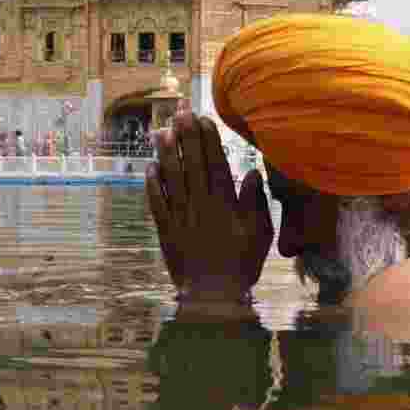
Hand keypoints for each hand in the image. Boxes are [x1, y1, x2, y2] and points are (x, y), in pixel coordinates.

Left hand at [146, 113, 273, 301]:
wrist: (213, 296)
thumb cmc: (241, 264)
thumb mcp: (259, 234)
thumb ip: (255, 202)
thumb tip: (251, 173)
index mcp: (224, 204)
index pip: (214, 163)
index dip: (207, 139)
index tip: (202, 119)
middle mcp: (200, 205)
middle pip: (191, 164)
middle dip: (185, 136)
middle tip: (180, 112)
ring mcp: (181, 217)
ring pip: (171, 178)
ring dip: (165, 153)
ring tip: (161, 131)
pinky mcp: (166, 230)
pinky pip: (156, 202)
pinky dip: (152, 184)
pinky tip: (149, 167)